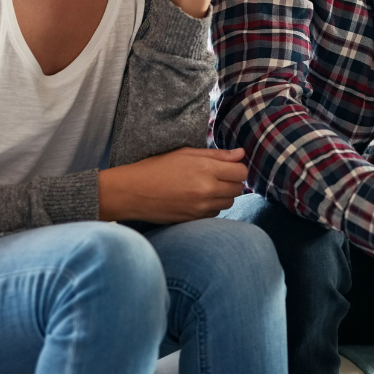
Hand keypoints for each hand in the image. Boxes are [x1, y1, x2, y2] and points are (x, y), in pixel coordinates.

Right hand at [98, 147, 247, 221]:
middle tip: (217, 176)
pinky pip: (215, 213)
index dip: (237, 168)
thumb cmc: (157, 167)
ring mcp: (201, 206)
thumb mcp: (186, 153)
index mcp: (206, 169)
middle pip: (238, 188)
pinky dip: (212, 207)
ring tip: (206, 187)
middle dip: (232, 181)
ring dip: (223, 195)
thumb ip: (217, 155)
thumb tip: (241, 153)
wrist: (132, 192)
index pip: (241, 171)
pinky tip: (198, 199)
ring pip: (228, 202)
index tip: (229, 167)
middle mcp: (207, 189)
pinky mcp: (194, 219)